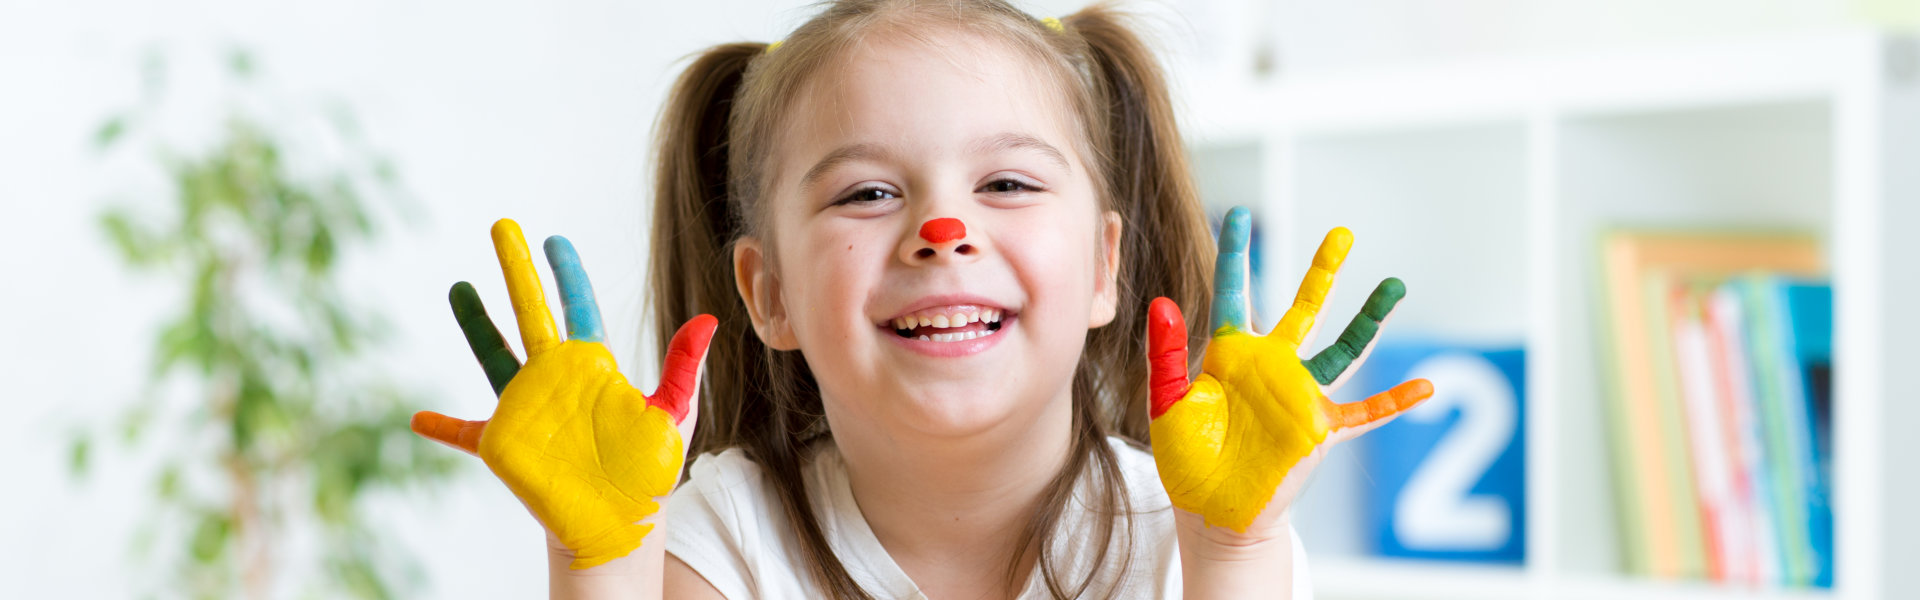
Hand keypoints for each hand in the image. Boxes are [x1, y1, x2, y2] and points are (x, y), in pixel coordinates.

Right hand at [410, 219, 717, 569]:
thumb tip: (709, 318)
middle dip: (516, 269)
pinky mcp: (505, 443)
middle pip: (531, 312)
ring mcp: (527, 407)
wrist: (621, 522)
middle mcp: (556, 378)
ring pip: (494, 354)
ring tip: (458, 287)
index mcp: (594, 366)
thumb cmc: (649, 471)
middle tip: (502, 226)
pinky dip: (443, 427)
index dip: (568, 274)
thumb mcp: (674, 414)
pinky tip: (417, 419)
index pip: (579, 307)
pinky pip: (466, 433)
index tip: (556, 240)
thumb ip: (683, 367)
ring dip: (476, 323)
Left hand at [1148, 207, 1432, 534]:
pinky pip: (1364, 413)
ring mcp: (1300, 395)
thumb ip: (1166, 354)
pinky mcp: (1319, 429)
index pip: (1234, 292)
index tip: (1238, 214)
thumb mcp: (1166, 403)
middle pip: (1304, 308)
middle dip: (1323, 271)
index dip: (1235, 254)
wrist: (1209, 510)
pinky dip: (1394, 402)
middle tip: (1342, 233)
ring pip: (1343, 350)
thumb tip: (1163, 302)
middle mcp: (1272, 366)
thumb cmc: (1186, 458)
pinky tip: (1425, 388)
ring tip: (1394, 286)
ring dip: (1369, 320)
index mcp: (1231, 354)